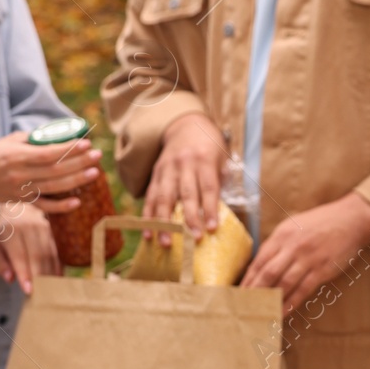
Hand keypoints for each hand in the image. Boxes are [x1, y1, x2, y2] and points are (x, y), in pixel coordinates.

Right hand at [0, 133, 101, 206]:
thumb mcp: (9, 141)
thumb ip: (34, 139)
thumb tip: (59, 136)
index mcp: (17, 156)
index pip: (49, 153)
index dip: (69, 149)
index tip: (86, 144)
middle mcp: (20, 174)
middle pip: (56, 170)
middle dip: (79, 162)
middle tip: (98, 156)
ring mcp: (21, 190)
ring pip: (54, 188)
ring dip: (76, 180)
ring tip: (94, 173)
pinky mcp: (22, 201)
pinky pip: (45, 205)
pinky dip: (61, 206)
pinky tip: (77, 202)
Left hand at [0, 201, 60, 294]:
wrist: (19, 212)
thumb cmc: (4, 235)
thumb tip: (9, 279)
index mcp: (10, 231)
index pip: (19, 255)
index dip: (24, 273)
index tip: (28, 291)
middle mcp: (29, 227)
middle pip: (38, 256)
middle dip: (39, 277)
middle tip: (40, 295)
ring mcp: (45, 228)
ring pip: (50, 255)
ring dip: (50, 274)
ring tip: (49, 291)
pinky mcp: (55, 233)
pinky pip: (58, 253)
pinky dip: (58, 268)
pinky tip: (57, 281)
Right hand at [144, 113, 225, 242]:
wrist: (185, 125)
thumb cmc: (209, 146)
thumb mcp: (221, 157)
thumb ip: (220, 180)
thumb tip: (220, 210)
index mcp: (204, 160)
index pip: (208, 187)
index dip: (210, 209)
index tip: (212, 229)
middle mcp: (184, 164)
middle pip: (186, 194)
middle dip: (189, 218)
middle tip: (193, 239)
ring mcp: (167, 170)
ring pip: (164, 198)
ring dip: (164, 222)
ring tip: (166, 242)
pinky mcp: (155, 175)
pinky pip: (150, 197)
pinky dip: (148, 217)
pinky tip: (148, 233)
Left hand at [240, 192, 369, 313]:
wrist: (351, 219)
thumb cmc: (321, 222)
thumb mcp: (294, 225)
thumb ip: (278, 244)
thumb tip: (261, 265)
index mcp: (282, 235)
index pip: (259, 260)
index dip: (248, 279)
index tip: (238, 293)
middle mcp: (293, 246)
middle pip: (268, 273)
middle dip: (254, 292)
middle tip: (243, 307)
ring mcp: (308, 258)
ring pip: (284, 283)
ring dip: (271, 300)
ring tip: (260, 312)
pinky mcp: (322, 269)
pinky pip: (303, 289)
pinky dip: (291, 302)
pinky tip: (282, 311)